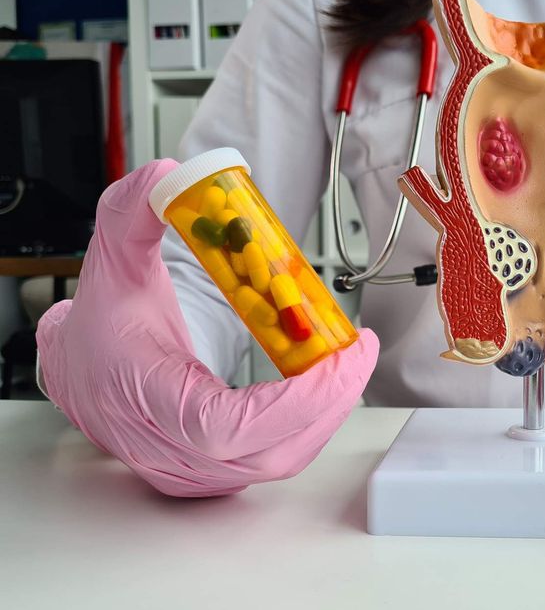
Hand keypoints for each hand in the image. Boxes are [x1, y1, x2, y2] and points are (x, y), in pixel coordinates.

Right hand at [35, 160, 378, 496]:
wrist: (82, 370)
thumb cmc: (101, 323)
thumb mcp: (112, 257)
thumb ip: (134, 210)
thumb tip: (168, 174)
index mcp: (143, 396)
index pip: (224, 426)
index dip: (294, 402)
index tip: (341, 360)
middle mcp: (167, 448)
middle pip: (268, 451)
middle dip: (329, 402)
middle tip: (360, 354)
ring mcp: (190, 469)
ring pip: (280, 460)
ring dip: (327, 413)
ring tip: (350, 364)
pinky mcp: (212, 472)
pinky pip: (275, 457)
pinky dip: (310, 424)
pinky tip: (328, 387)